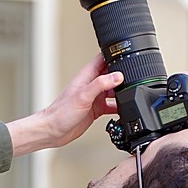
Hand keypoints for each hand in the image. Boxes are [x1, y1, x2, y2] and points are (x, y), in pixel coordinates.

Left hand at [8, 54, 122, 156]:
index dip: (116, 55)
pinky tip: (123, 111)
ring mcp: (94, 97)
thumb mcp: (83, 96)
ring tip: (130, 96)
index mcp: (86, 76)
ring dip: (122, 93)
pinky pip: (111, 106)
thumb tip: (117, 76)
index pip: (104, 59)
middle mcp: (91, 85)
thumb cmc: (61, 112)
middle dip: (123, 76)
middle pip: (112, 75)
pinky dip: (118, 108)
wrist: (53, 131)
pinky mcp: (95, 109)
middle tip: (134, 81)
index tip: (129, 56)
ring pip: (113, 91)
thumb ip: (100, 84)